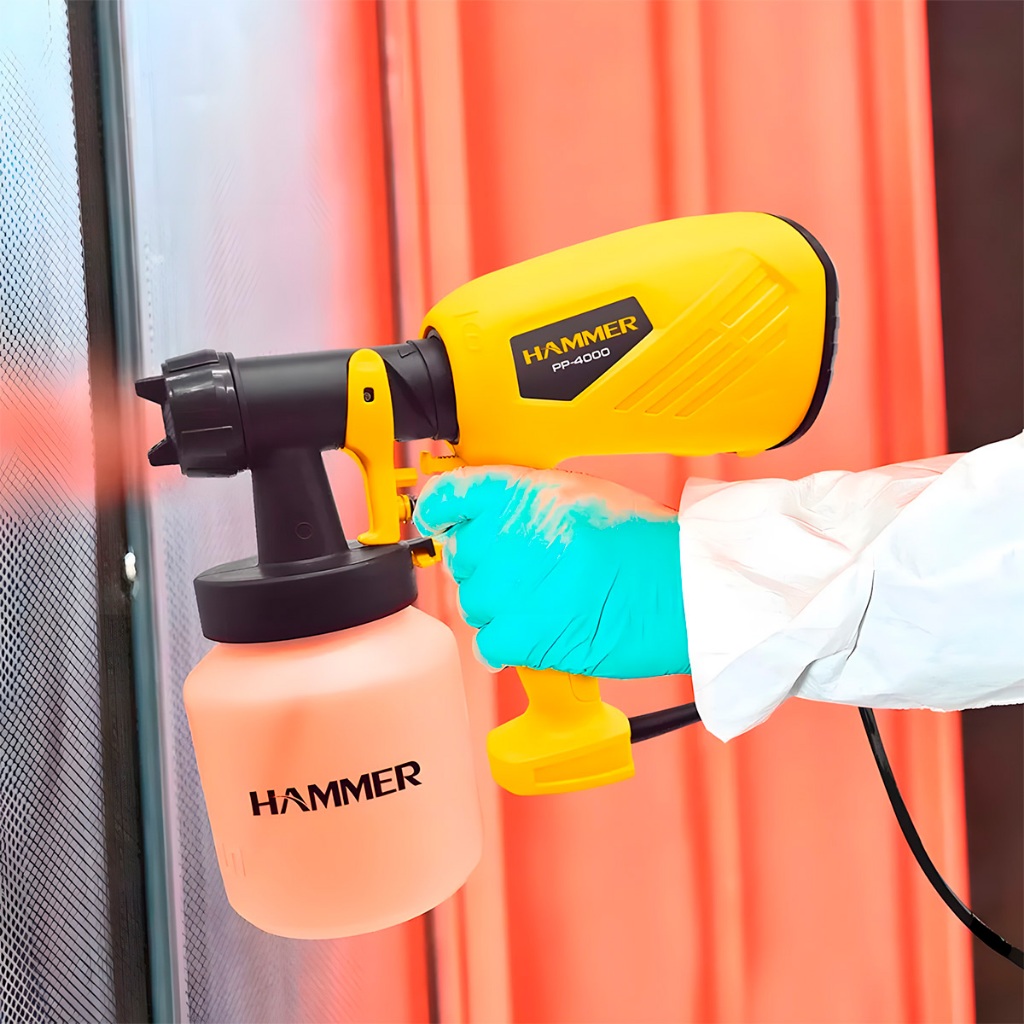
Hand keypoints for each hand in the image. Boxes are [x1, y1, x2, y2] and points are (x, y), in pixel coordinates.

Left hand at [412, 467, 689, 677]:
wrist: (684, 588)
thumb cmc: (642, 542)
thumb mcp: (579, 494)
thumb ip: (524, 501)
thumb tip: (480, 516)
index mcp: (524, 492)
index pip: (451, 495)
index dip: (440, 510)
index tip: (439, 520)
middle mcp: (512, 535)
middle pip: (462, 557)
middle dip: (488, 567)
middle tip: (529, 573)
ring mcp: (515, 588)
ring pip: (474, 603)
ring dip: (501, 608)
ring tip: (547, 603)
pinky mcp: (526, 635)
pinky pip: (489, 644)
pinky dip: (511, 645)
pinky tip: (543, 632)